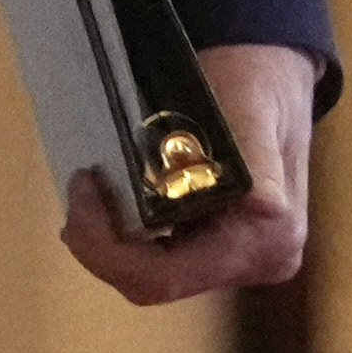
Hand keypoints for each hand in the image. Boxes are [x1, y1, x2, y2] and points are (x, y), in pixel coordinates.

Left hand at [63, 41, 317, 304]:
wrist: (271, 71)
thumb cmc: (255, 79)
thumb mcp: (251, 105)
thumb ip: (256, 157)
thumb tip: (263, 206)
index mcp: (266, 239)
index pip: (162, 278)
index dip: (105, 247)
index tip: (83, 182)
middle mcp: (260, 261)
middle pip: (152, 282)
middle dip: (102, 242)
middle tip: (80, 185)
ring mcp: (243, 260)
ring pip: (151, 274)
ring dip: (112, 237)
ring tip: (91, 189)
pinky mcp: (225, 250)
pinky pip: (161, 257)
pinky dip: (128, 233)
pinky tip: (110, 198)